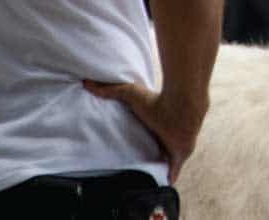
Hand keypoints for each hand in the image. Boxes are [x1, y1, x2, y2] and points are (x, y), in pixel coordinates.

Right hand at [84, 79, 205, 182]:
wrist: (182, 107)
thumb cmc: (157, 100)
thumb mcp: (129, 94)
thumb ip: (110, 90)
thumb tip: (86, 83)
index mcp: (152, 125)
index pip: (142, 136)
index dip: (135, 143)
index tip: (124, 152)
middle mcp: (162, 136)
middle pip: (152, 150)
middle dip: (145, 158)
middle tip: (130, 170)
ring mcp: (171, 147)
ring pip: (162, 162)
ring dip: (156, 169)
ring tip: (143, 180)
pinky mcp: (179, 156)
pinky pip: (173, 172)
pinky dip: (169, 178)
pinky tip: (165, 185)